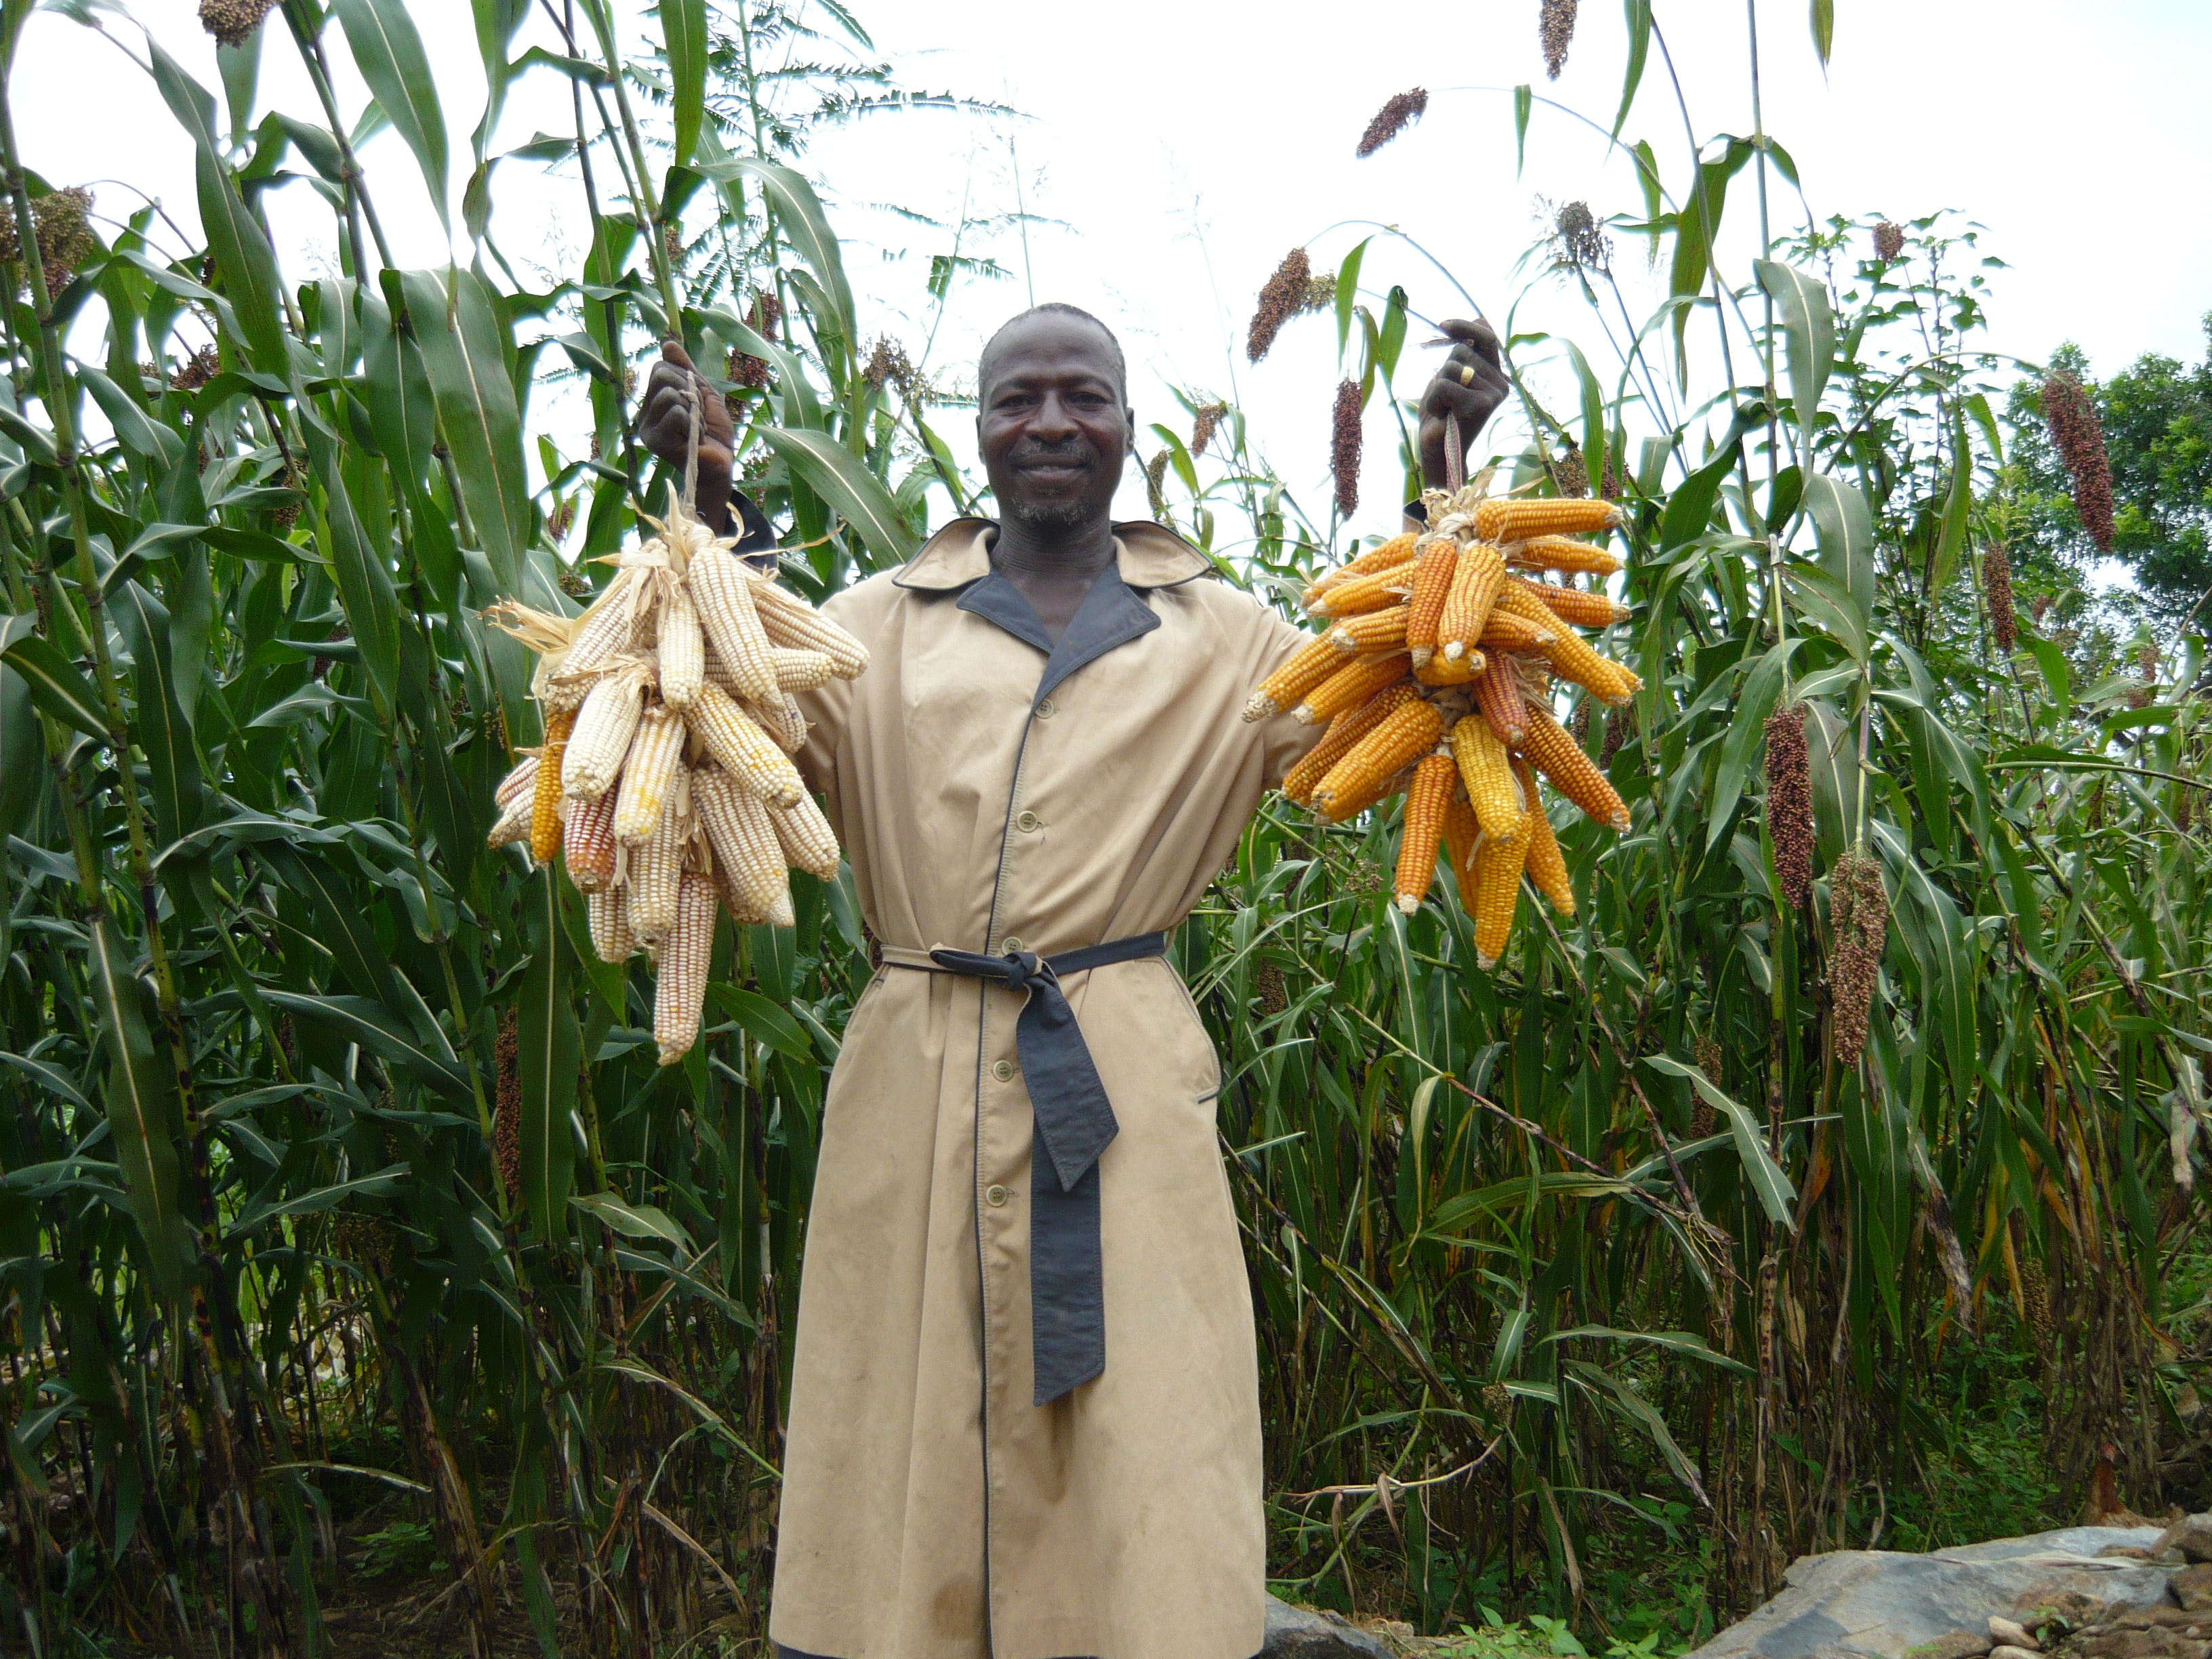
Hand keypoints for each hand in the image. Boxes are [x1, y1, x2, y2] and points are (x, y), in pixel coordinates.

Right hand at [636, 339, 735, 533]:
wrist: (721, 465)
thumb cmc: (714, 433)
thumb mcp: (704, 394)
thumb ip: (686, 370)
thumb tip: (667, 343)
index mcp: (655, 400)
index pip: (661, 366)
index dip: (686, 377)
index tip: (697, 400)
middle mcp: (646, 412)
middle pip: (661, 374)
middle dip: (689, 390)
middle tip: (697, 414)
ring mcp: (647, 427)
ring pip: (669, 394)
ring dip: (693, 410)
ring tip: (696, 429)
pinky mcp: (654, 441)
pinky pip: (676, 413)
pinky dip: (692, 423)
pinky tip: (693, 439)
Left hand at [1417, 319, 1510, 488]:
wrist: (1437, 450)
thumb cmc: (1441, 414)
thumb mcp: (1450, 378)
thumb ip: (1461, 355)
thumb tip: (1469, 321)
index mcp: (1495, 373)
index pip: (1487, 335)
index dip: (1466, 326)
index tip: (1443, 325)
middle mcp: (1500, 383)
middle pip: (1462, 352)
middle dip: (1443, 371)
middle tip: (1446, 398)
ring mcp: (1494, 394)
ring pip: (1452, 367)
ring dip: (1437, 387)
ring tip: (1444, 407)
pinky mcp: (1481, 405)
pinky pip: (1446, 384)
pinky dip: (1435, 399)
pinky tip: (1442, 414)